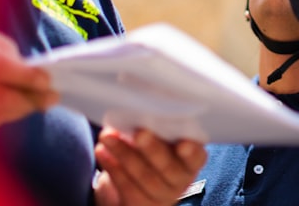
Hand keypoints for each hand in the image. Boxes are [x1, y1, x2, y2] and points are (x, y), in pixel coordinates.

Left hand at [92, 127, 206, 205]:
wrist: (140, 179)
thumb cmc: (154, 146)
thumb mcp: (162, 136)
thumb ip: (157, 124)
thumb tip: (141, 103)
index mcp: (192, 160)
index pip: (196, 156)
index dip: (191, 151)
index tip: (183, 143)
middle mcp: (180, 179)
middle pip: (168, 167)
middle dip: (152, 149)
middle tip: (139, 132)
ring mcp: (161, 195)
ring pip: (144, 177)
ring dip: (124, 154)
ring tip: (107, 136)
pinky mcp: (140, 204)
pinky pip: (126, 187)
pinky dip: (112, 168)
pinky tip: (102, 151)